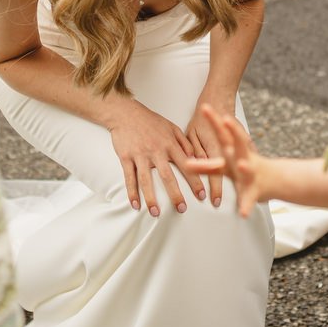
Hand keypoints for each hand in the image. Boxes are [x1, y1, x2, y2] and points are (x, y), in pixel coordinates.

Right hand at [107, 101, 205, 215]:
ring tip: (156, 213)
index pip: (186, 165)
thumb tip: (197, 159)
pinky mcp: (126, 157)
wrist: (125, 113)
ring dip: (151, 198)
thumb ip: (185, 143)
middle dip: (175, 194)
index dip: (195, 181)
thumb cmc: (150, 121)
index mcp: (169, 144)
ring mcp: (140, 155)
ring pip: (146, 180)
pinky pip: (129, 178)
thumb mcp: (172, 128)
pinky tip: (135, 205)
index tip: (202, 195)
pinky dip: (131, 192)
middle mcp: (156, 151)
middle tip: (182, 209)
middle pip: (167, 176)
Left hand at [183, 104, 277, 218]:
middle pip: (237, 142)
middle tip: (226, 120)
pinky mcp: (256, 190)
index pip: (222, 132)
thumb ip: (205, 162)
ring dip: (244, 166)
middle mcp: (242, 157)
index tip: (205, 108)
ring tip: (240, 164)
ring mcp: (251, 172)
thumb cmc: (243, 170)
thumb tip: (185, 162)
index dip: (214, 120)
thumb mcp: (223, 164)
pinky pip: (250, 198)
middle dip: (232, 130)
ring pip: (247, 167)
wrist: (275, 180)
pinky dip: (246, 205)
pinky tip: (242, 212)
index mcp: (232, 150)